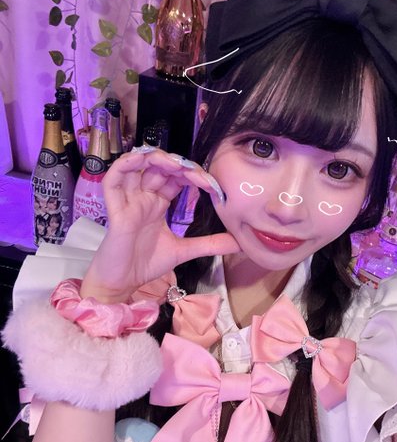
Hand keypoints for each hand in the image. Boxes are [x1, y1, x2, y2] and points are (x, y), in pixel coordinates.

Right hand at [80, 150, 238, 302]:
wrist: (124, 283)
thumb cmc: (146, 263)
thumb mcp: (184, 251)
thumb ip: (210, 244)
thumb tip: (239, 242)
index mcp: (157, 203)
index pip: (176, 178)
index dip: (193, 175)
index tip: (212, 185)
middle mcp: (143, 197)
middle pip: (159, 168)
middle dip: (180, 166)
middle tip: (199, 175)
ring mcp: (129, 201)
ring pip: (137, 166)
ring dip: (156, 159)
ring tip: (176, 164)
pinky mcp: (115, 210)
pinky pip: (113, 180)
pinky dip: (124, 165)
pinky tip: (141, 160)